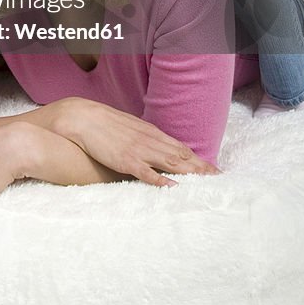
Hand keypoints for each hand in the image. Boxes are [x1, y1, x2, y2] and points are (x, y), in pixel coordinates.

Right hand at [53, 97, 219, 186]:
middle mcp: (149, 141)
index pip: (181, 148)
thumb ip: (144, 138)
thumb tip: (155, 147)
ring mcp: (139, 150)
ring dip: (190, 172)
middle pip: (182, 156)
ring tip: (207, 182)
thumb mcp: (129, 128)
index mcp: (151, 133)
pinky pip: (146, 172)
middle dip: (202, 168)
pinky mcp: (126, 160)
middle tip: (221, 179)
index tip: (215, 171)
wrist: (83, 118)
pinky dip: (161, 180)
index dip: (199, 160)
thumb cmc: (104, 123)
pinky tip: (173, 187)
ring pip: (170, 162)